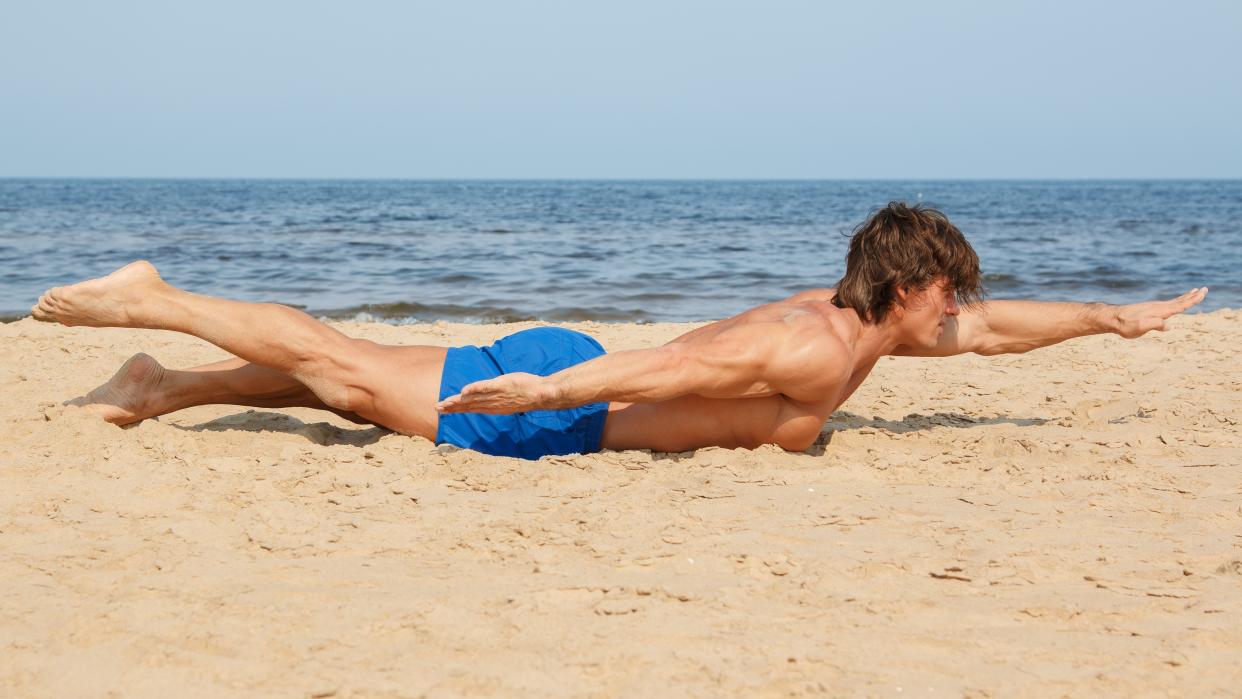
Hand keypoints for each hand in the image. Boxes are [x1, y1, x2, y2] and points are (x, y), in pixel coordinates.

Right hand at [435, 372, 557, 413]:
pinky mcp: (503, 385)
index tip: (442, 409)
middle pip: (468, 405)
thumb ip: (495, 396)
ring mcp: (497, 395)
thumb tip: (488, 395)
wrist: (541, 394)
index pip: (470, 407)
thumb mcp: (507, 398)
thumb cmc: (525, 394)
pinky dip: (476, 389)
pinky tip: (465, 391)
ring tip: (446, 402)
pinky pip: (487, 387)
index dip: (456, 408)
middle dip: (452, 407)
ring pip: (474, 398)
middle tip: (437, 408)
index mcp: (492, 406)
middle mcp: (492, 403)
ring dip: (459, 400)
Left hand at [1114, 287, 1207, 338]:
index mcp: (1159, 312)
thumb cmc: (1125, 325)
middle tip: (1205, 289)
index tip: (1202, 293)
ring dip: (1185, 297)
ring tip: (1194, 292)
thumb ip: (1154, 325)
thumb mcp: (1140, 327)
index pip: (1180, 305)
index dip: (1192, 300)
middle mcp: (1158, 307)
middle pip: (1179, 301)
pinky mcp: (1148, 310)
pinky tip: (1175, 303)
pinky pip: (1166, 304)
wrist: (1112, 318)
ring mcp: (1153, 307)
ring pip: (1173, 301)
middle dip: (1192, 296)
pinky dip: (1175, 302)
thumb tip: (1168, 326)